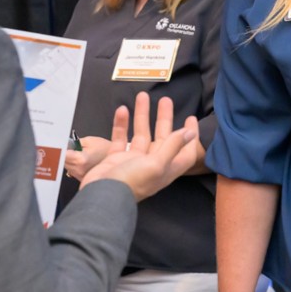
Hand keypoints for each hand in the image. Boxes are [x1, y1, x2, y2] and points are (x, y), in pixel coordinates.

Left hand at [63, 136, 110, 180]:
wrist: (117, 158)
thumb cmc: (106, 149)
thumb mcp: (89, 140)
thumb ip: (74, 142)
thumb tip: (64, 144)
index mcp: (81, 160)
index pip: (62, 155)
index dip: (60, 148)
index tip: (60, 145)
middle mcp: (79, 170)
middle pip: (62, 161)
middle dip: (65, 154)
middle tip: (73, 148)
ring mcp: (80, 176)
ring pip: (66, 166)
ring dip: (69, 160)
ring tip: (80, 154)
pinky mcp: (82, 179)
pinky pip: (72, 171)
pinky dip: (74, 166)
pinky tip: (82, 161)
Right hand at [81, 92, 198, 200]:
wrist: (100, 195)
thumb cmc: (131, 182)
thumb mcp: (157, 164)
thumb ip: (172, 147)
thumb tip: (189, 133)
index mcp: (166, 168)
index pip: (185, 152)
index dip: (190, 137)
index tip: (190, 119)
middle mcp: (152, 164)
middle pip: (162, 138)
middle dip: (164, 118)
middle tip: (165, 100)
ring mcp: (133, 160)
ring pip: (140, 134)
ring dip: (142, 115)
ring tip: (142, 96)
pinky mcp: (116, 158)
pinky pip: (120, 137)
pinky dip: (121, 124)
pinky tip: (122, 110)